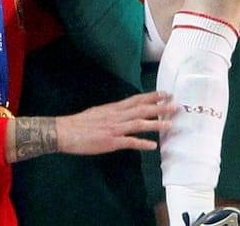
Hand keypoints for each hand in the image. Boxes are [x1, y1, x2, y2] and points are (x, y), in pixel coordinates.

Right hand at [55, 91, 175, 153]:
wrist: (65, 132)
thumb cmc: (80, 123)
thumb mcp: (99, 111)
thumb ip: (113, 112)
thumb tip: (124, 110)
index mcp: (114, 108)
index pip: (137, 100)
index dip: (152, 96)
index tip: (165, 94)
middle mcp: (117, 116)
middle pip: (142, 109)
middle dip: (160, 107)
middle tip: (175, 106)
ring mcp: (114, 129)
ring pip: (139, 124)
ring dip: (156, 124)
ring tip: (169, 124)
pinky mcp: (111, 142)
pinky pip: (129, 142)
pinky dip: (142, 143)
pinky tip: (152, 146)